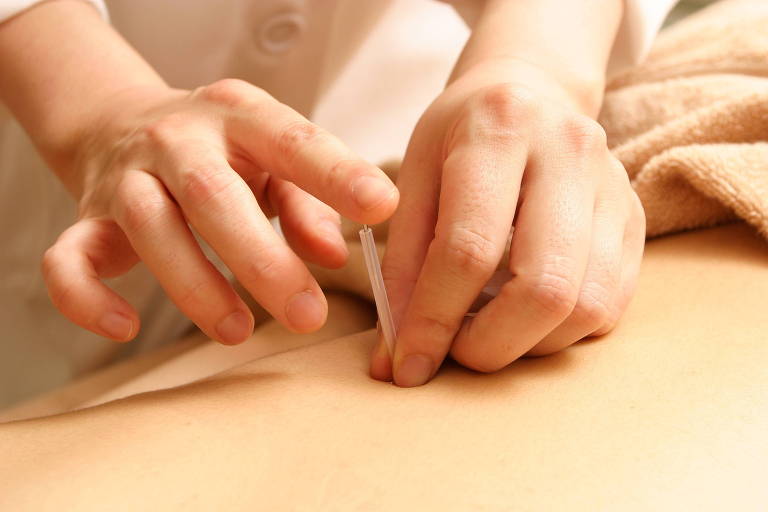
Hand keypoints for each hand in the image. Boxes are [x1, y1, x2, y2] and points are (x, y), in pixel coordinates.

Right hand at [42, 79, 397, 343]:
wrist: (124, 122)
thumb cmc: (221, 151)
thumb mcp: (272, 159)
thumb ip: (309, 202)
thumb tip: (335, 255)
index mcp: (238, 116)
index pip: (292, 140)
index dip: (337, 173)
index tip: (382, 208)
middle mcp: (178, 139)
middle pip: (213, 194)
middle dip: (262, 260)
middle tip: (309, 315)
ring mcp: (127, 178)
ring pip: (149, 227)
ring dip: (196, 286)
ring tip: (238, 332)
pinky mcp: (88, 218)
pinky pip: (67, 260)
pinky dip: (88, 300)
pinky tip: (125, 328)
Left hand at [372, 62, 644, 385]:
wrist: (529, 93)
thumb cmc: (457, 141)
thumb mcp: (413, 181)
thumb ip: (401, 268)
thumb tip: (391, 361)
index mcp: (499, 129)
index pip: (469, 248)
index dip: (434, 320)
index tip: (407, 367)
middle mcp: (570, 152)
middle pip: (544, 287)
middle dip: (491, 345)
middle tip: (456, 355)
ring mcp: (613, 187)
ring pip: (586, 307)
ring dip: (529, 346)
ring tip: (488, 335)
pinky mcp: (636, 219)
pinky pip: (609, 306)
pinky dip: (561, 334)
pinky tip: (524, 319)